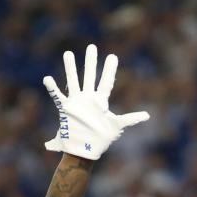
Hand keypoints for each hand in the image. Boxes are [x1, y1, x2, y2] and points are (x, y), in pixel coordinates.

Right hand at [43, 44, 148, 160]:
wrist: (85, 150)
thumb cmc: (101, 139)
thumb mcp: (117, 127)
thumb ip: (130, 119)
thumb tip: (147, 116)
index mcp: (100, 102)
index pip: (106, 82)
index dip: (109, 69)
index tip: (113, 56)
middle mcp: (88, 99)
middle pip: (90, 76)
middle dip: (91, 62)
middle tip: (91, 47)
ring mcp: (76, 102)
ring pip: (73, 81)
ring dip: (71, 68)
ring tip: (68, 54)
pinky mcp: (66, 109)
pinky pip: (57, 96)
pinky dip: (52, 88)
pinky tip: (48, 78)